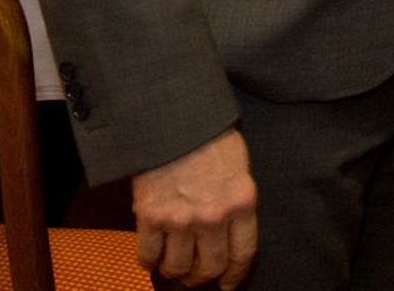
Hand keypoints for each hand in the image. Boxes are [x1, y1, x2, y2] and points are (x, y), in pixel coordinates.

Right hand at [132, 128, 258, 288]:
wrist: (173, 119)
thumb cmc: (209, 136)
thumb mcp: (238, 166)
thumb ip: (236, 199)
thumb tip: (230, 229)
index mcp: (242, 202)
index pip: (244, 253)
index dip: (235, 275)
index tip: (228, 284)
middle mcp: (214, 217)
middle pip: (211, 267)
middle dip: (203, 278)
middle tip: (196, 278)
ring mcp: (181, 219)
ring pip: (178, 267)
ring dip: (175, 273)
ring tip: (173, 269)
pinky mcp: (151, 217)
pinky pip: (149, 255)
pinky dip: (149, 263)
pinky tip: (151, 259)